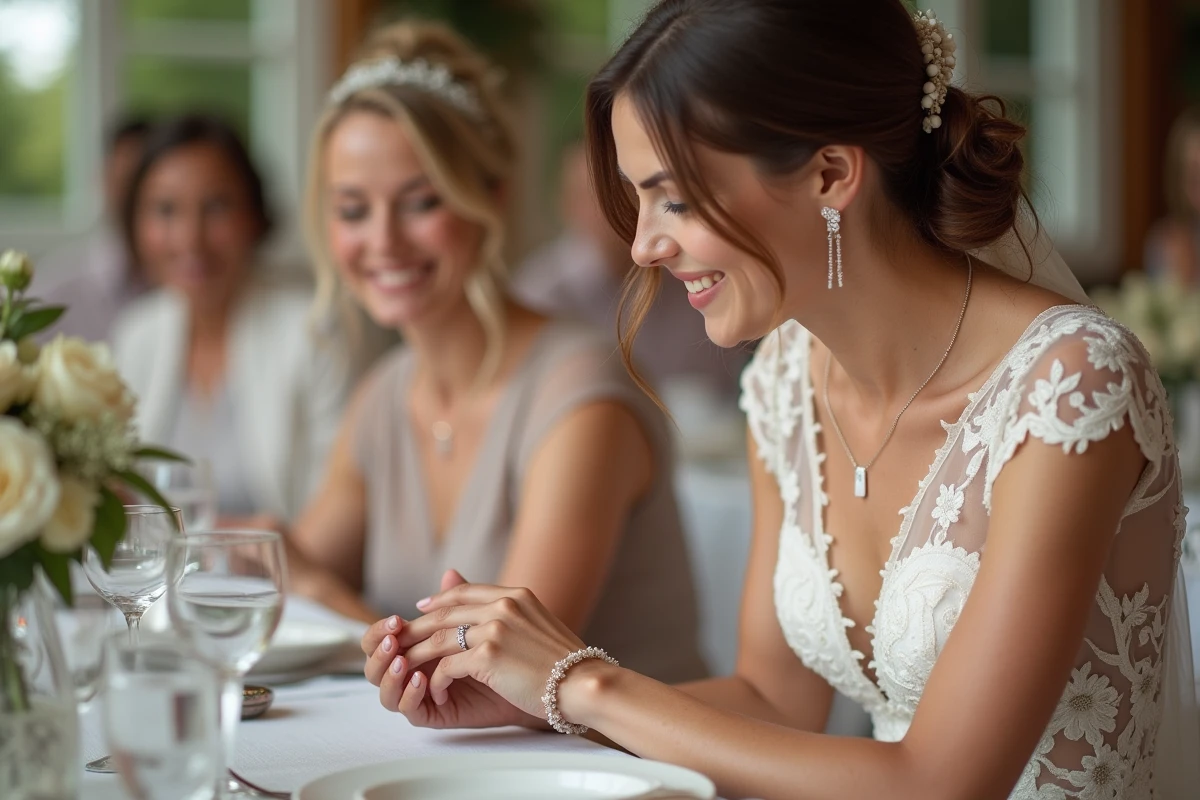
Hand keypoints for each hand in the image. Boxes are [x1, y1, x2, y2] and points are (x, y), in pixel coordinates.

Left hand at [364, 569, 586, 728]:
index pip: (465, 592)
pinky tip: (436, 690)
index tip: (422, 607)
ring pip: (440, 638)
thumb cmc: (564, 662)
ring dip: (420, 655)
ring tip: (408, 668)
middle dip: (419, 627)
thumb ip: (508, 613)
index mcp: (516, 595)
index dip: (439, 598)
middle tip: (401, 640)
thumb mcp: (536, 624)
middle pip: (446, 612)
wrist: (582, 682)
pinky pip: (448, 666)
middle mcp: (504, 605)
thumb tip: (490, 610)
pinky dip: (438, 680)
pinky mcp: (489, 655)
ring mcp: (496, 628)